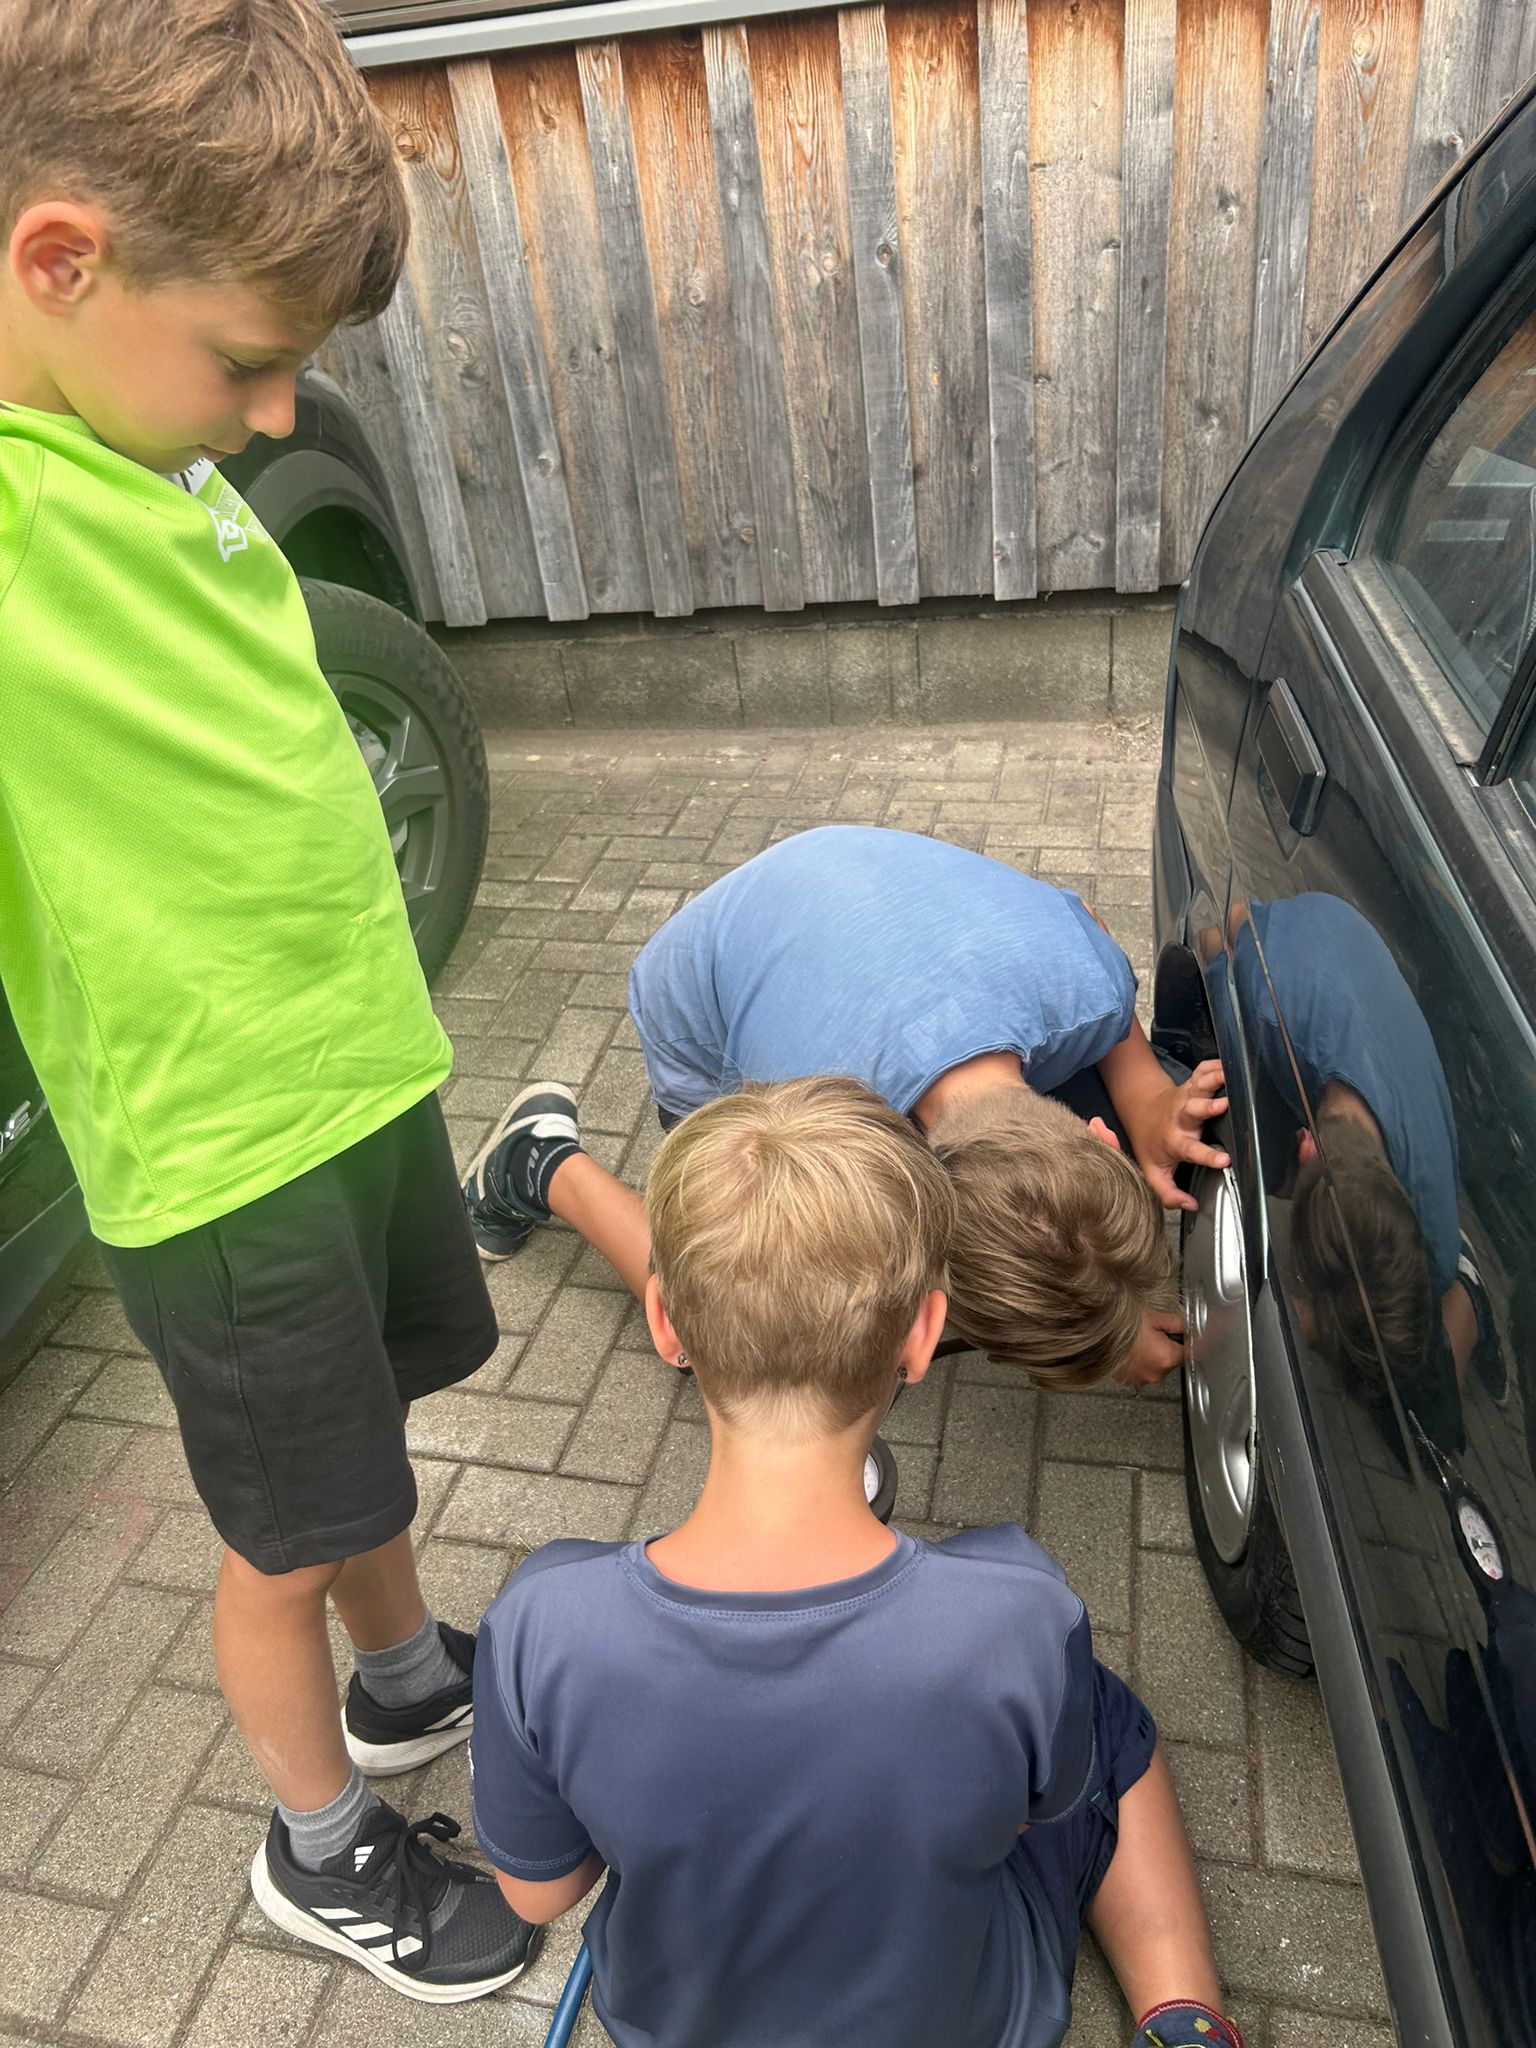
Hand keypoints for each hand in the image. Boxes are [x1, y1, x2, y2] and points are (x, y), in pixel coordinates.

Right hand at [1114, 1308, 1186, 1387]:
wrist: (1095, 1334)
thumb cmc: (1121, 1325)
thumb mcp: (1153, 1316)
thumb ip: (1176, 1322)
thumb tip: (1185, 1326)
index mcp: (1166, 1357)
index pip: (1189, 1353)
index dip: (1186, 1342)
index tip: (1184, 1337)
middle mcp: (1156, 1373)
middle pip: (1171, 1361)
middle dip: (1166, 1347)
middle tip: (1153, 1332)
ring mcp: (1141, 1379)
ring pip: (1156, 1367)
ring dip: (1152, 1356)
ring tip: (1138, 1340)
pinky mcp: (1128, 1380)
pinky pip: (1141, 1371)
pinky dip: (1139, 1362)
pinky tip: (1131, 1349)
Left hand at [1126, 1058, 1230, 1211]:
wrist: (1141, 1113)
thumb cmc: (1151, 1145)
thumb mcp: (1153, 1173)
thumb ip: (1169, 1194)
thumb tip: (1190, 1206)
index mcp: (1175, 1140)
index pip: (1192, 1150)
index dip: (1208, 1156)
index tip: (1225, 1160)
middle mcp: (1181, 1117)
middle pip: (1195, 1109)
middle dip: (1209, 1106)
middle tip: (1224, 1105)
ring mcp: (1187, 1097)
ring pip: (1201, 1085)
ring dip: (1215, 1078)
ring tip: (1232, 1073)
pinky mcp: (1191, 1084)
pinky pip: (1204, 1070)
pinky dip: (1216, 1064)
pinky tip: (1230, 1060)